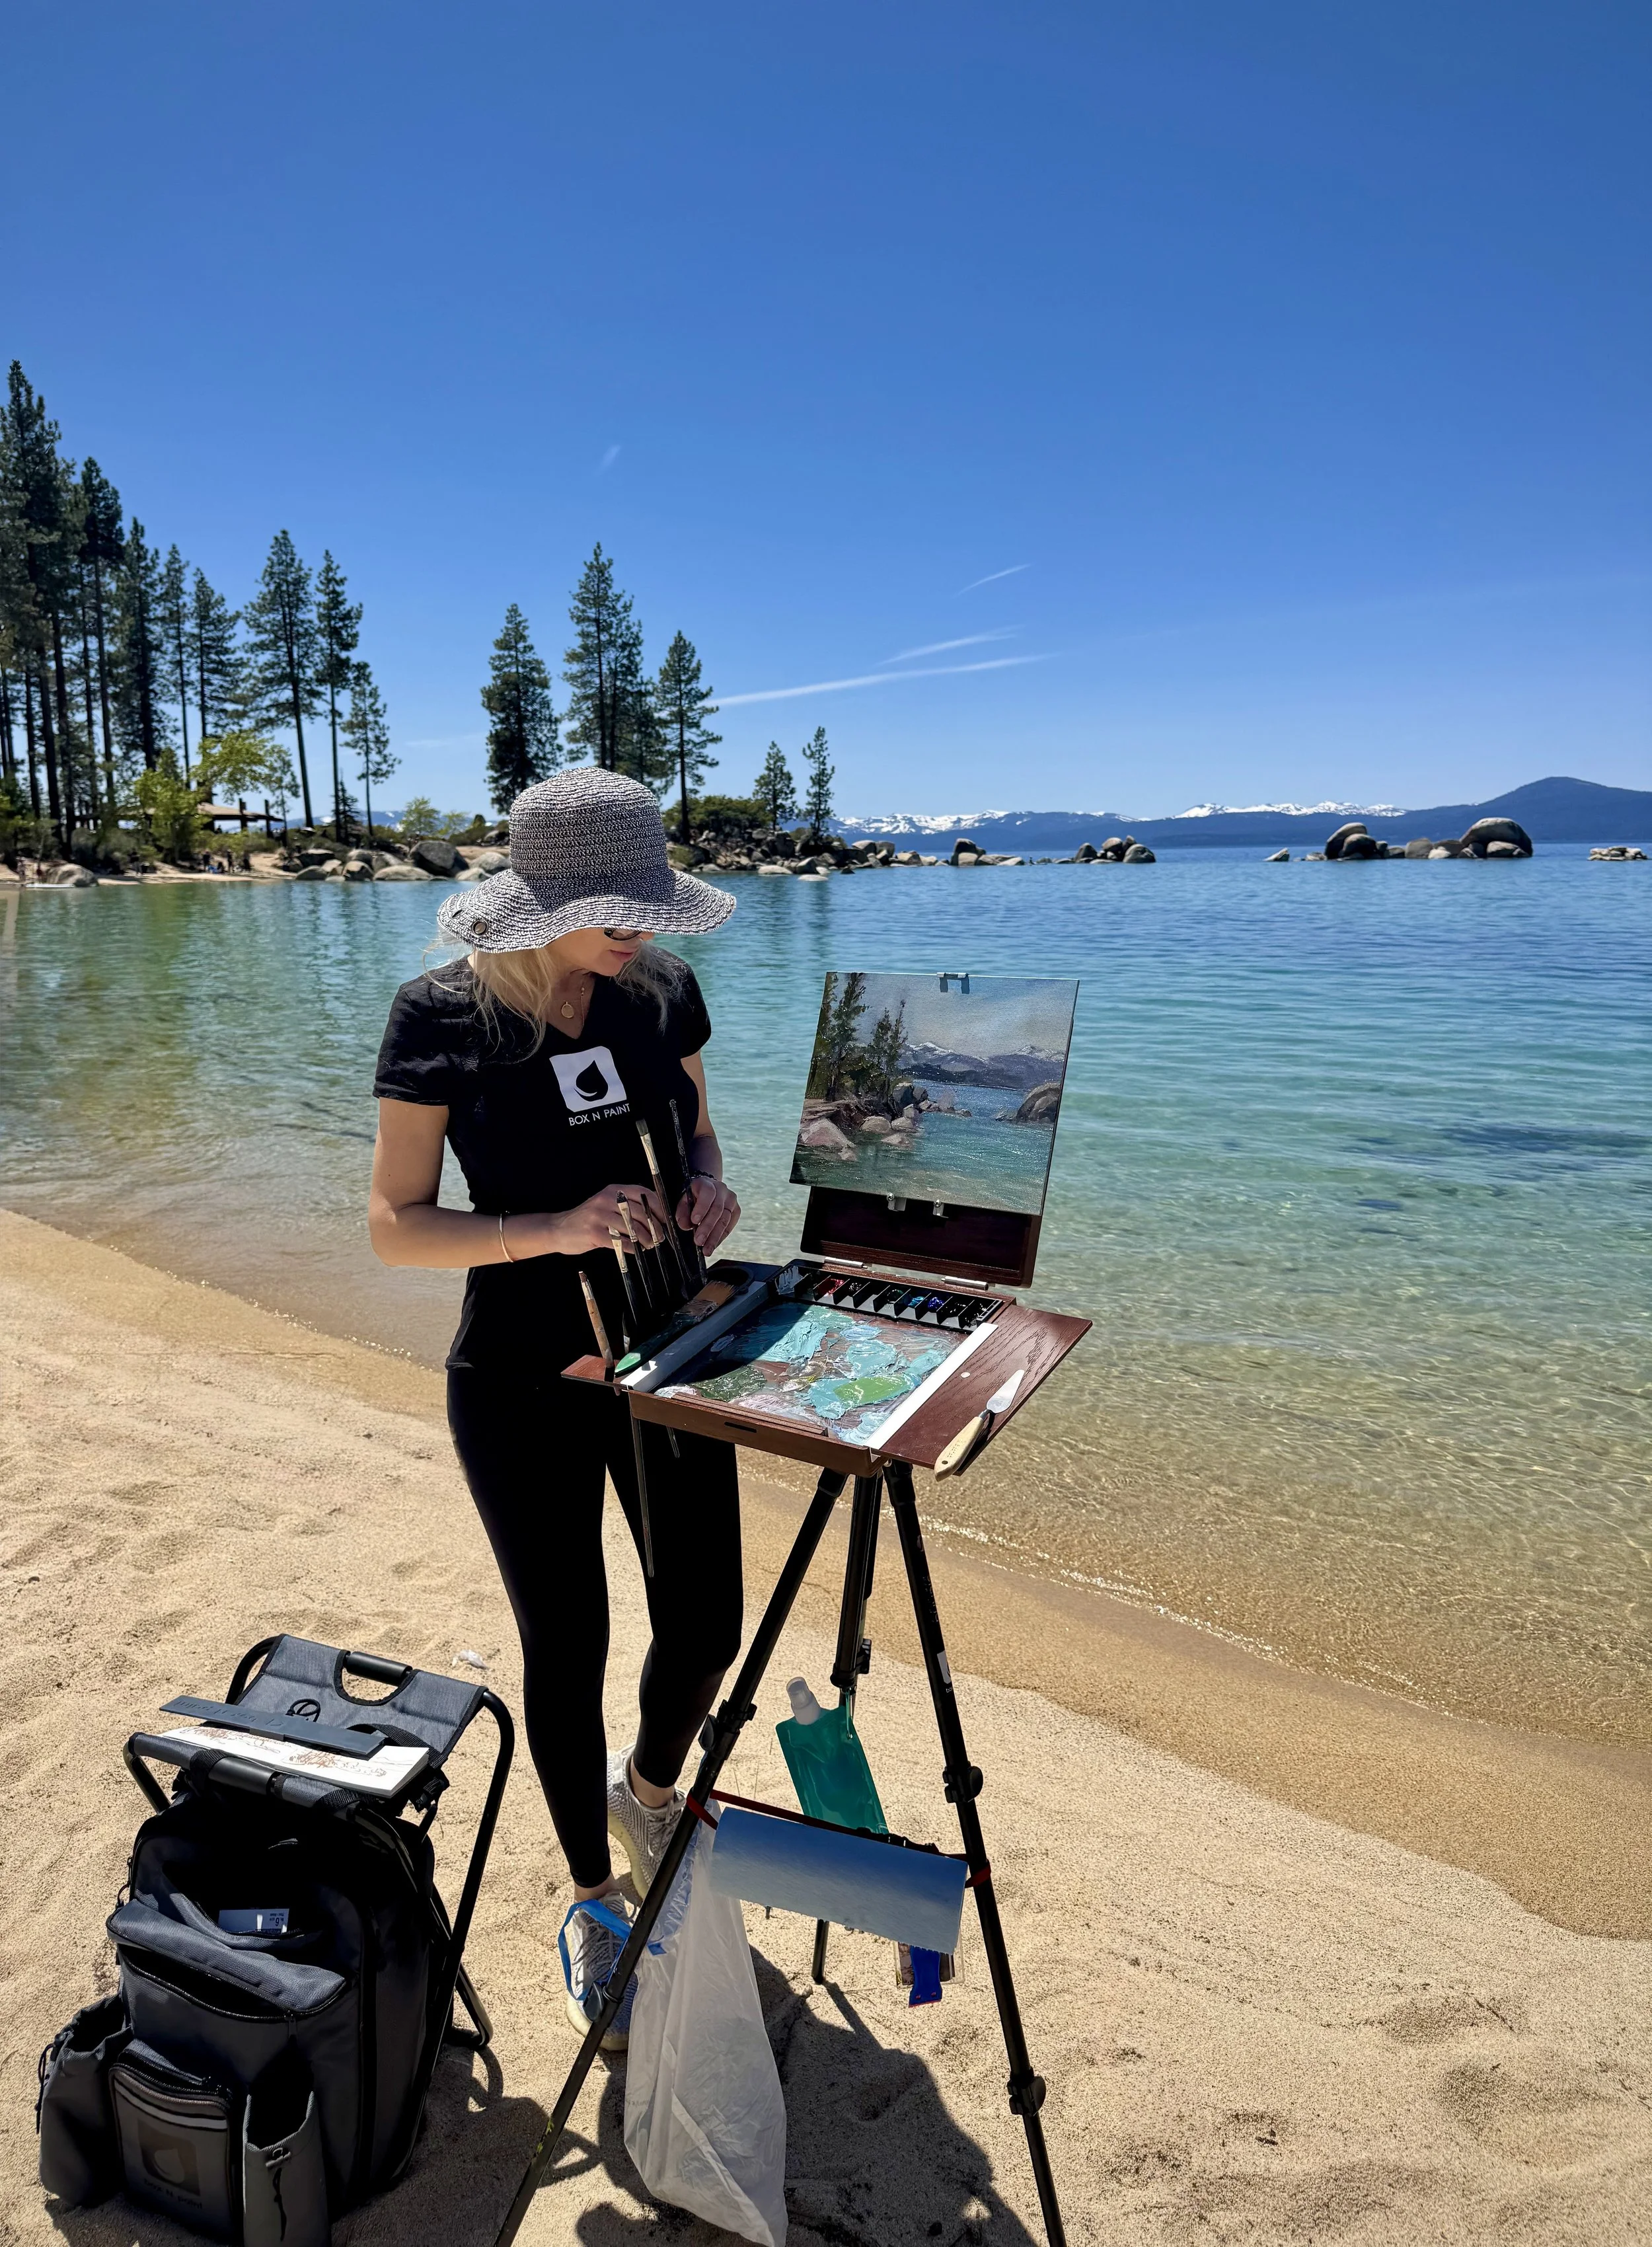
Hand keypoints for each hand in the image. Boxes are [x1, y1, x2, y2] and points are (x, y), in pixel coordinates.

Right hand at [525, 1185, 671, 1259]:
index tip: (665, 1220)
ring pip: (633, 1228)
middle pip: (641, 1212)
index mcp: (613, 1190)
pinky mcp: (594, 1233)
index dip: (658, 1207)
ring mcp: (599, 1216)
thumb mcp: (606, 1204)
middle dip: (655, 1227)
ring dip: (646, 1239)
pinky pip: (621, 1241)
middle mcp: (607, 1199)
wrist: (558, 1229)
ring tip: (650, 1245)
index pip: (643, 1193)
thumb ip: (626, 1206)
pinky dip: (632, 1248)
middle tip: (660, 1237)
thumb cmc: (588, 1219)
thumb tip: (655, 1217)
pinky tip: (636, 1250)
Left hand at [676, 1173, 739, 1254]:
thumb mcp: (683, 1201)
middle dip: (707, 1228)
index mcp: (706, 1183)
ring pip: (725, 1220)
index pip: (708, 1193)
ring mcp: (731, 1200)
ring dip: (715, 1237)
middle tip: (699, 1242)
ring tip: (706, 1249)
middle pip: (717, 1210)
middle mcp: (722, 1189)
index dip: (702, 1207)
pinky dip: (721, 1237)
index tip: (694, 1221)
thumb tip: (685, 1226)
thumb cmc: (693, 1197)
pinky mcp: (736, 1210)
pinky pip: (730, 1226)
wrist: (707, 1192)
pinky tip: (713, 1245)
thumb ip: (682, 1212)